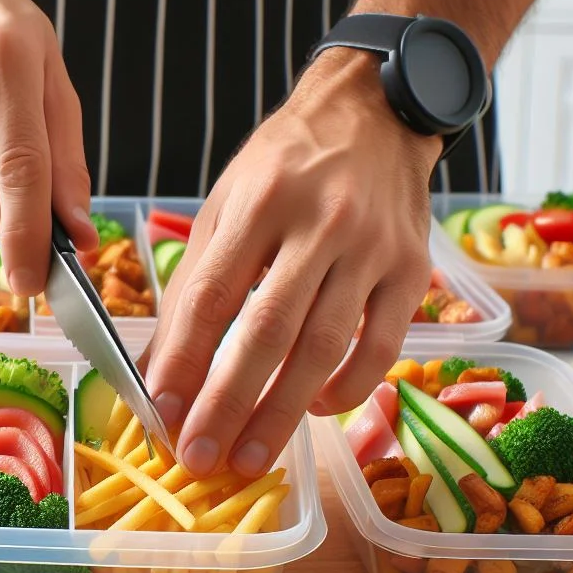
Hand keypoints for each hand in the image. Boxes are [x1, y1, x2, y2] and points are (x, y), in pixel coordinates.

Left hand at [143, 49, 440, 478]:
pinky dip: (349, 388)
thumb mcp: (225, 205)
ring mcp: (371, 248)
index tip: (160, 412)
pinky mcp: (412, 269)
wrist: (376, 113)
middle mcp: (318, 224)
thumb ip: (194, 284)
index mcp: (258, 203)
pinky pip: (382, 344)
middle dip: (228, 403)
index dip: (183, 360)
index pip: (211, 296)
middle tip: (200, 459)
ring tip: (249, 459)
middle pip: (267, 331)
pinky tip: (317, 411)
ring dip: (283, 412)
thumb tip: (162, 368)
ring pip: (324, 346)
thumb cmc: (286, 166)